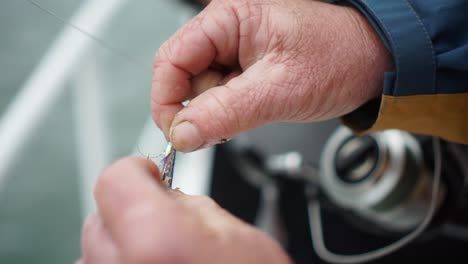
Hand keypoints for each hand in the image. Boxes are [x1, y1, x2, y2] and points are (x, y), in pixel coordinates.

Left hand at [77, 157, 290, 263]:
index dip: (137, 172)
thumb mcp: (238, 236)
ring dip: (122, 244)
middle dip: (130, 211)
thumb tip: (165, 195)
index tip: (150, 176)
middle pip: (98, 217)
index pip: (114, 180)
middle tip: (164, 219)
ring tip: (163, 256)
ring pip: (95, 252)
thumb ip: (191, 206)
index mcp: (155, 241)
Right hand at [152, 0, 391, 151]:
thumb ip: (226, 113)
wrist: (372, 62)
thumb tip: (183, 133)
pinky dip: (229, 113)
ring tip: (252, 112)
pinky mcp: (245, 69)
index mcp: (229, 18)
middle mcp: (227, 31)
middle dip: (198, 110)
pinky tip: (252, 111)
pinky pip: (221, 96)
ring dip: (216, 113)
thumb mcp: (280, 89)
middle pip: (183, 77)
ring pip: (201, 91)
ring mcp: (235, 51)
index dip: (166, 100)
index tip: (176, 132)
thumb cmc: (340, 57)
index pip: (171, 59)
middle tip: (225, 126)